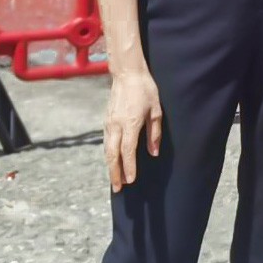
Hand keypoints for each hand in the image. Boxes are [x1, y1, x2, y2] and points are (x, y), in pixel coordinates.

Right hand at [105, 69, 162, 191]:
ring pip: (107, 150)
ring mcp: (109, 123)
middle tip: (118, 188)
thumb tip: (153, 153)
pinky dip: (108, 155)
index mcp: (130, 124)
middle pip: (113, 155)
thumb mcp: (156, 111)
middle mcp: (116, 126)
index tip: (131, 181)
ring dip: (110, 166)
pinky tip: (112, 162)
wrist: (127, 74)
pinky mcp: (106, 121)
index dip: (129, 167)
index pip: (128, 151)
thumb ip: (154, 133)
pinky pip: (106, 142)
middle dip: (115, 173)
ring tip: (115, 180)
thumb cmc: (146, 91)